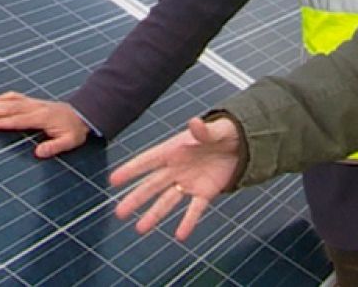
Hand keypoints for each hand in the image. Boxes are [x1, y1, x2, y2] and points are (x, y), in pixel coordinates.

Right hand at [0, 91, 87, 157]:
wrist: (84, 114)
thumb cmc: (75, 130)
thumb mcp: (70, 141)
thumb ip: (55, 147)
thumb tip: (38, 153)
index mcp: (42, 118)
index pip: (18, 120)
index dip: (1, 122)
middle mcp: (35, 107)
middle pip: (9, 108)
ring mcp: (33, 102)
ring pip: (9, 101)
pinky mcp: (32, 101)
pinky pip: (14, 97)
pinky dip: (0, 98)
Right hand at [110, 115, 240, 240]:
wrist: (244, 143)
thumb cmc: (226, 132)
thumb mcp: (217, 129)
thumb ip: (204, 131)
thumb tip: (194, 122)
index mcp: (175, 150)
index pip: (148, 160)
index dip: (131, 169)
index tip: (113, 180)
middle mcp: (177, 168)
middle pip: (152, 185)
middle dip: (136, 199)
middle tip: (119, 212)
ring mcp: (189, 182)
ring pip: (167, 201)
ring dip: (155, 215)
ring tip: (140, 229)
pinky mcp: (205, 192)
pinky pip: (194, 209)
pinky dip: (188, 222)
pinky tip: (180, 235)